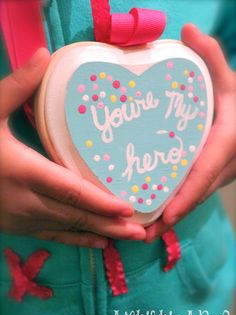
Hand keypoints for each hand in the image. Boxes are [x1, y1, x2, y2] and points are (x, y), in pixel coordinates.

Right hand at [0, 48, 145, 247]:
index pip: (70, 191)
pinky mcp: (18, 226)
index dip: (99, 202)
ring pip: (67, 229)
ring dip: (99, 234)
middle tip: (142, 232)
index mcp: (23, 171)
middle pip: (75, 215)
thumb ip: (16, 87)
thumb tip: (44, 55)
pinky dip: (78, 241)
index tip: (127, 209)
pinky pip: (53, 236)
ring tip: (129, 239)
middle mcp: (26, 201)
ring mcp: (22, 218)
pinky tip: (98, 244)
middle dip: (109, 225)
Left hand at [146, 24, 235, 241]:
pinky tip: (146, 217)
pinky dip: (167, 210)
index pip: (204, 175)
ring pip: (186, 201)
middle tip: (136, 235)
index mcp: (224, 146)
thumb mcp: (229, 80)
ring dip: (164, 220)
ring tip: (135, 233)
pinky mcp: (203, 179)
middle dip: (166, 219)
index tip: (165, 216)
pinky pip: (184, 196)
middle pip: (190, 197)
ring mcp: (211, 177)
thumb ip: (211, 57)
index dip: (185, 197)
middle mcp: (218, 168)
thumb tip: (187, 29)